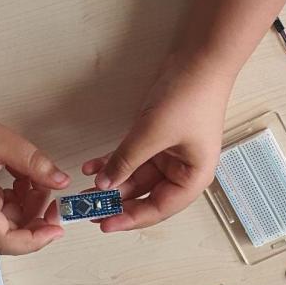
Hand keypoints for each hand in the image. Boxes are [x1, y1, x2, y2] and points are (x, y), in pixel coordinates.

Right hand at [0, 98, 68, 254]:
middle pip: (9, 234)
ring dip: (29, 205)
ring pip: (8, 221)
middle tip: (54, 195)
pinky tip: (23, 176)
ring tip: (36, 177)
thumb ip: (33, 164)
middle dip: (36, 218)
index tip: (57, 227)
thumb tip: (61, 182)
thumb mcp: (1, 141)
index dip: (35, 240)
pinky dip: (18, 196)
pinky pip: (1, 208)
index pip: (5, 241)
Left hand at [83, 56, 233, 231]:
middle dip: (117, 201)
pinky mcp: (158, 139)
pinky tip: (93, 166)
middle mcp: (183, 170)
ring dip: (112, 180)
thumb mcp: (152, 134)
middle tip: (89, 208)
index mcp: (193, 178)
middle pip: (146, 195)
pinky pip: (133, 158)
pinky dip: (114, 161)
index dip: (130, 218)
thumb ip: (127, 161)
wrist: (199, 60)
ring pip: (136, 177)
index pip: (159, 208)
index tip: (105, 224)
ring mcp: (170, 155)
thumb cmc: (191, 98)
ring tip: (86, 188)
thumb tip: (104, 185)